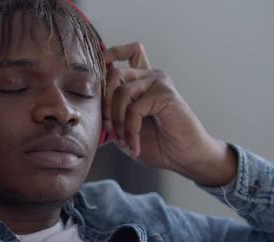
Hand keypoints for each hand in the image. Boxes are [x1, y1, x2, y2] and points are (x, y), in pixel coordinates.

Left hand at [104, 42, 236, 185]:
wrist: (183, 157)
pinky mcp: (165, 94)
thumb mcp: (124, 127)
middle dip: (105, 103)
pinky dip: (130, 130)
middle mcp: (150, 76)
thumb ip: (111, 112)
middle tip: (109, 128)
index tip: (96, 71)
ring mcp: (159, 83)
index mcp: (141, 81)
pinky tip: (133, 144)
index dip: (109, 54)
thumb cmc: (156, 143)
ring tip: (123, 140)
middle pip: (114, 73)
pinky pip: (134, 109)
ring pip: (122, 91)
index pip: (128, 52)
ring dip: (117, 120)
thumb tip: (90, 104)